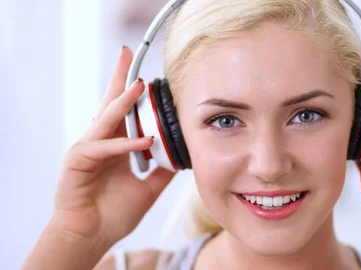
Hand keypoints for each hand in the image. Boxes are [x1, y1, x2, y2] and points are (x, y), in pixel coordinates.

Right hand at [51, 46, 174, 245]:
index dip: (131, 89)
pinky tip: (144, 141)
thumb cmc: (114, 212)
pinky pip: (104, 148)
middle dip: (119, 77)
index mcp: (116, 144)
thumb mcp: (149, 187)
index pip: (124, 110)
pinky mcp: (78, 161)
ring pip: (106, 119)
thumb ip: (164, 169)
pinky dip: (125, 144)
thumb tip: (184, 155)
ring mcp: (88, 149)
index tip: (144, 70)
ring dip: (123, 103)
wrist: (92, 235)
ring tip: (139, 86)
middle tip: (127, 52)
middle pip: (110, 103)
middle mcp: (101, 141)